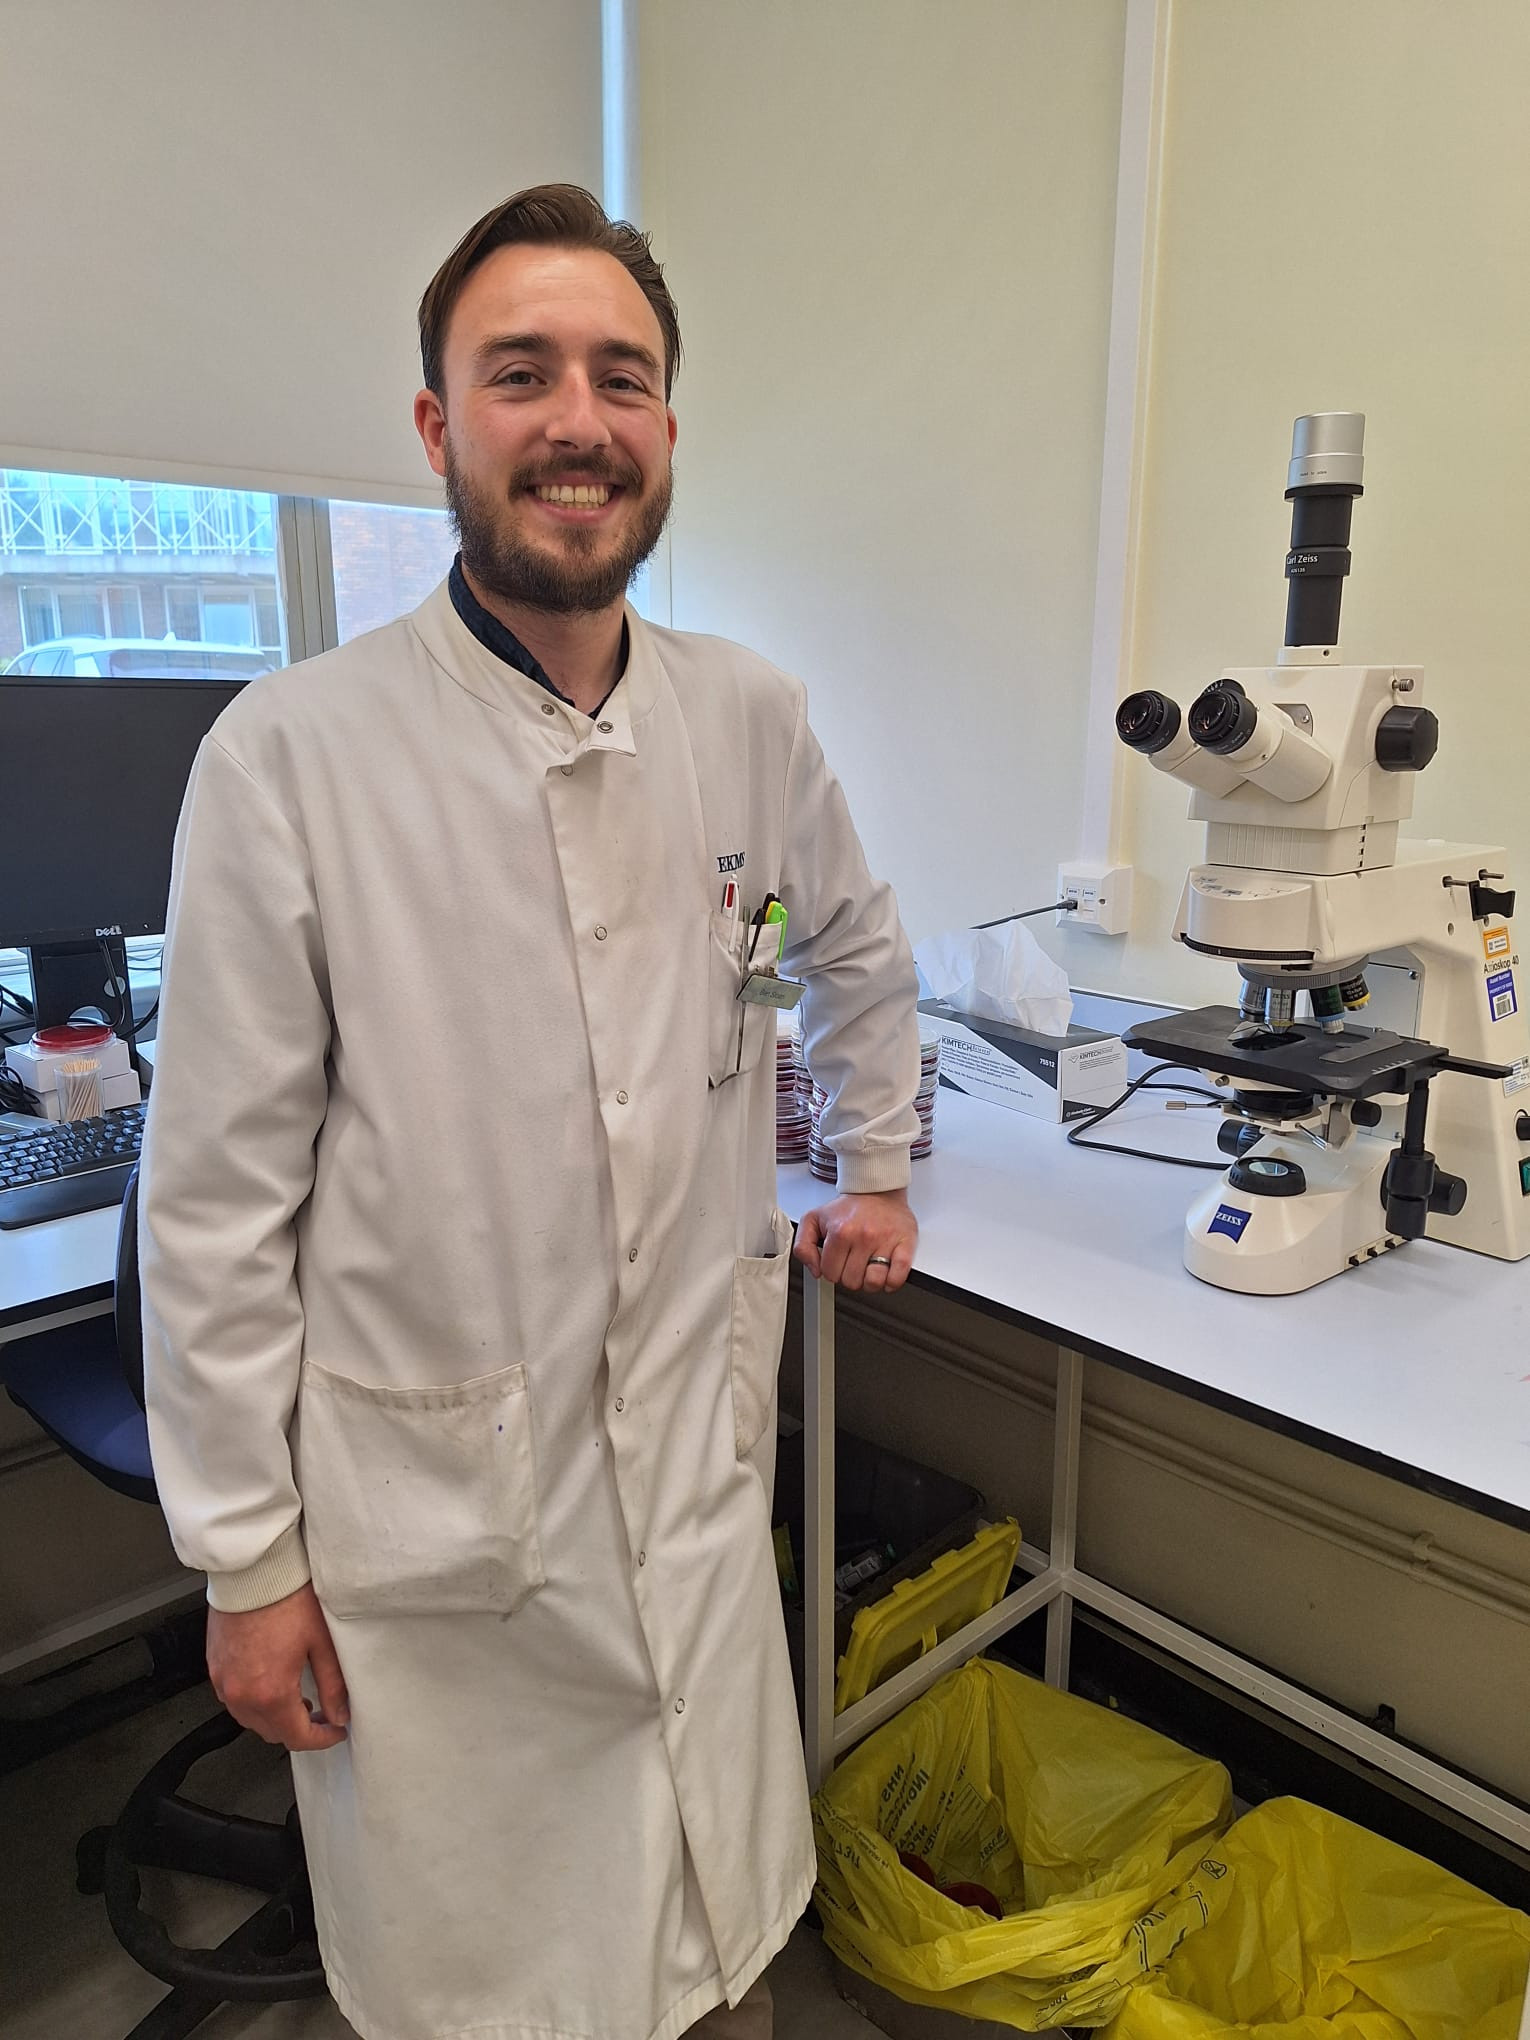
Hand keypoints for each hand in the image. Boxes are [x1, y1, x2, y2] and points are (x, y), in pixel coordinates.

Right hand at [206, 1582, 349, 1752]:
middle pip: (272, 1732)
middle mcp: (241, 1694)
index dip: (321, 1739)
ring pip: (250, 1719)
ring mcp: (223, 1681)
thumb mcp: (321, 1643)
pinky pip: (234, 1698)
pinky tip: (270, 1682)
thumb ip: (333, 1684)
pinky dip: (254, 1700)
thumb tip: (340, 1713)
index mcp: (270, 1693)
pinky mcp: (214, 1666)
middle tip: (321, 1713)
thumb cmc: (286, 1598)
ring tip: (297, 1698)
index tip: (335, 1730)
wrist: (253, 1570)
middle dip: (299, 1729)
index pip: (297, 1737)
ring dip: (274, 1716)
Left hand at [794, 1188, 917, 1293]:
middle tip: (854, 1263)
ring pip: (873, 1283)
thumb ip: (803, 1245)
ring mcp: (885, 1241)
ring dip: (870, 1281)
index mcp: (840, 1232)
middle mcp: (863, 1236)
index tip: (838, 1262)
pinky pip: (897, 1277)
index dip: (832, 1270)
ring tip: (869, 1268)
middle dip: (850, 1276)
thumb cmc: (849, 1208)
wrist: (878, 1191)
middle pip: (851, 1281)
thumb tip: (815, 1270)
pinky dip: (891, 1282)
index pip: (830, 1273)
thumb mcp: (814, 1219)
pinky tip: (885, 1273)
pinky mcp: (905, 1244)